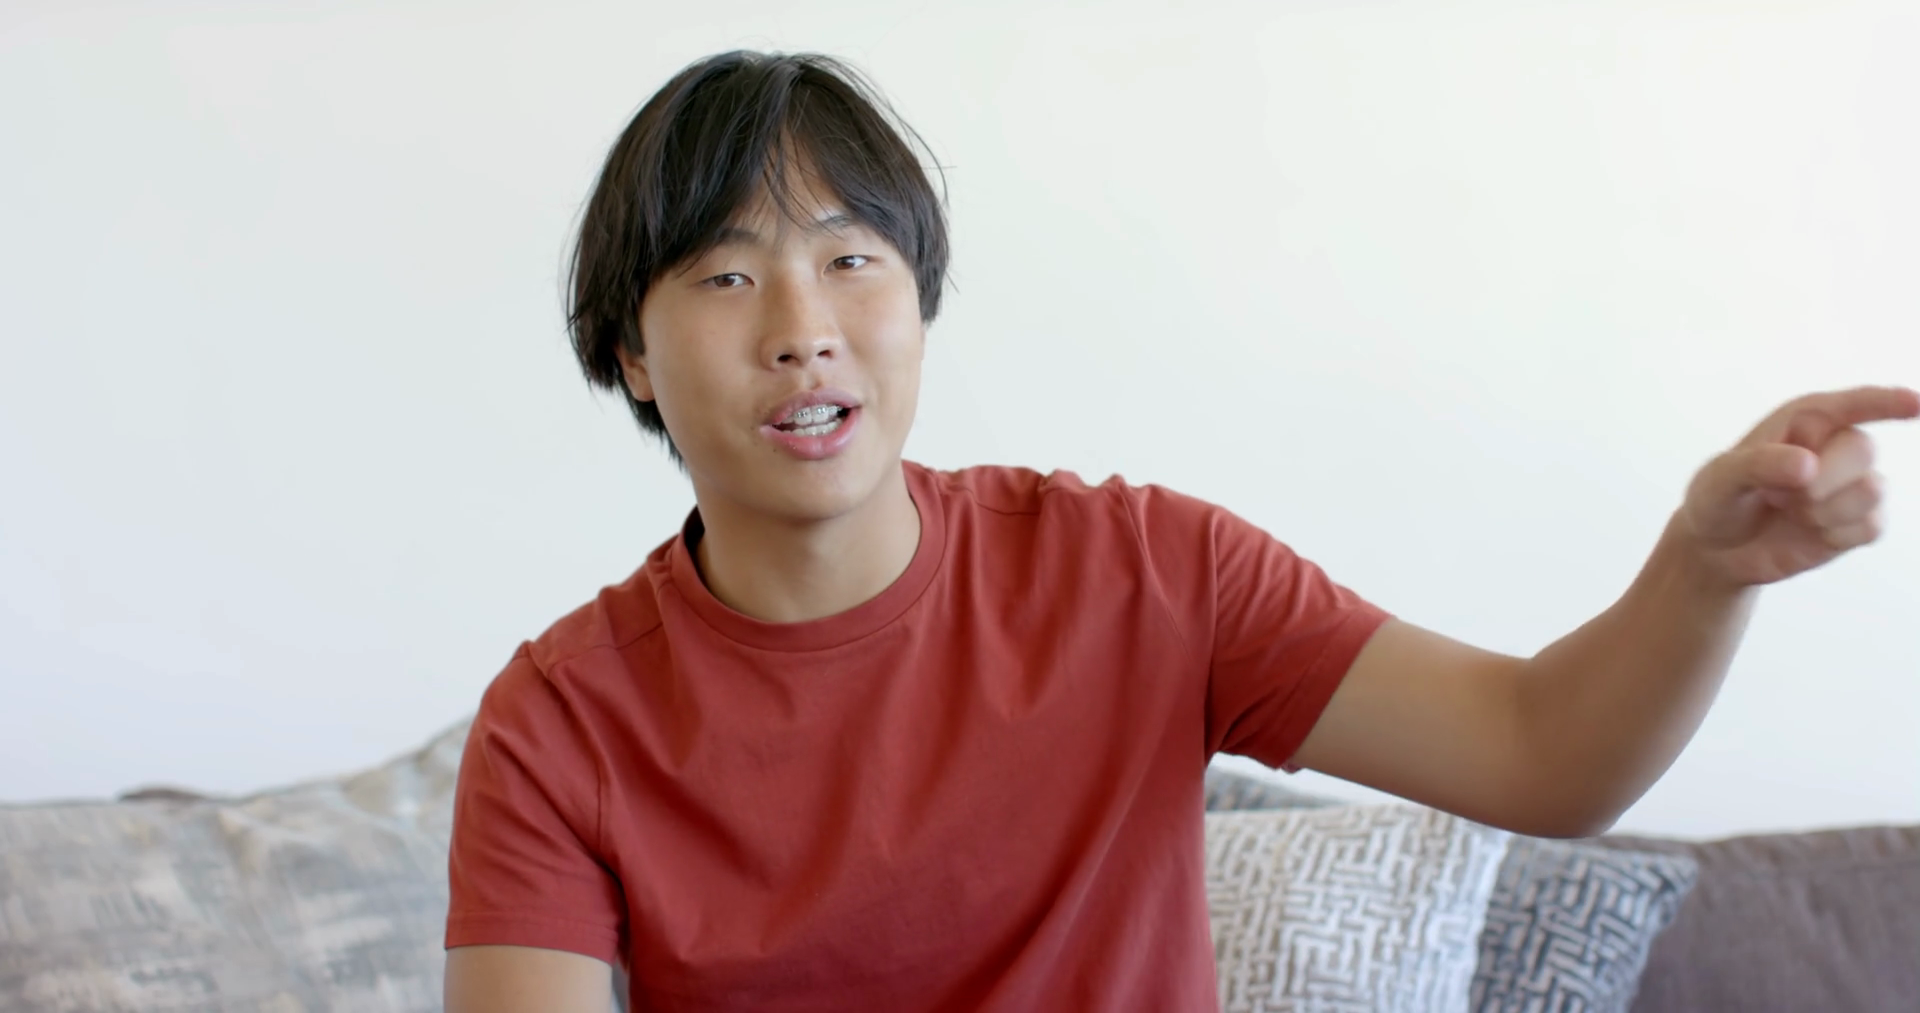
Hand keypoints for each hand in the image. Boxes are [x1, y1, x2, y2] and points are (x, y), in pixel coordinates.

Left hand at [1677, 385, 1919, 587]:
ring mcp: (1850, 484)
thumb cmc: (1717, 499)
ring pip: (1873, 490)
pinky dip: (1835, 535)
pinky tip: (1807, 533)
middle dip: (1821, 480)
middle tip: (1777, 496)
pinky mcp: (1858, 521)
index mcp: (1804, 419)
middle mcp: (1834, 445)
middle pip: (1863, 449)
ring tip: (1788, 511)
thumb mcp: (1720, 479)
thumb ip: (1758, 465)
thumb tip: (1809, 465)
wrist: (1717, 550)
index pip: (1853, 404)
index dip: (1885, 402)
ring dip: (1825, 510)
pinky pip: (1871, 526)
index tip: (1913, 404)